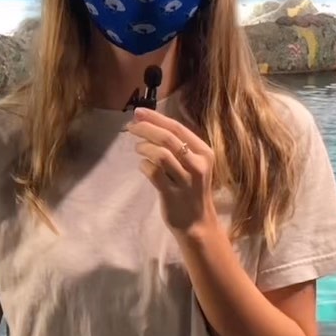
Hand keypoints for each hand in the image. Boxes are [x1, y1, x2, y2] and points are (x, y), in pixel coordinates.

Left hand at [126, 107, 217, 237]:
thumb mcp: (193, 164)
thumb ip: (177, 146)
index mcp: (204, 153)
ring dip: (144, 147)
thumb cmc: (191, 190)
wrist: (197, 223)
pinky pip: (153, 173)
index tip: (138, 112)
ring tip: (137, 148)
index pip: (177, 128)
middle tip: (131, 127)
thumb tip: (149, 122)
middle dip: (146, 129)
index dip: (156, 118)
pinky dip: (144, 166)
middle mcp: (198, 165)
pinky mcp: (172, 195)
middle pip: (167, 138)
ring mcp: (186, 181)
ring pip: (160, 154)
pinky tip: (143, 166)